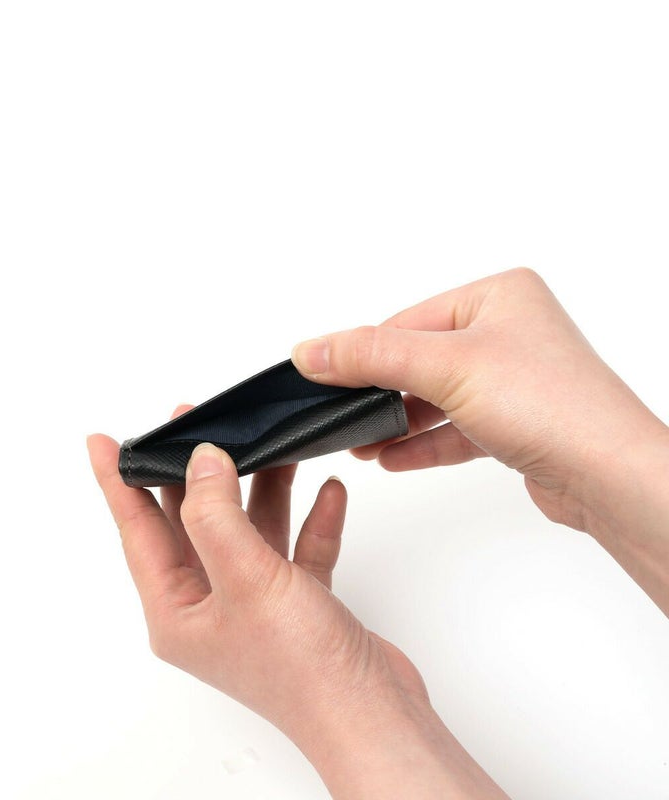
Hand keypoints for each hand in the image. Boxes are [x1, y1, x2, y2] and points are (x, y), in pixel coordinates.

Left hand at [87, 414, 506, 797]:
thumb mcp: (245, 579)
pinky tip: (326, 491)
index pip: (138, 531)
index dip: (119, 482)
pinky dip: (309, 519)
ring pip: (248, 529)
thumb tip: (201, 460)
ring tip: (271, 444)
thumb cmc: (302, 670)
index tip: (104, 441)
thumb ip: (216, 515)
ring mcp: (254, 603)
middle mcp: (210, 604)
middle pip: (193, 521)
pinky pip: (296, 546)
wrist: (373, 714)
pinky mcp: (297, 601)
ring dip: (262, 488)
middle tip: (193, 422)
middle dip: (196, 471)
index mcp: (177, 609)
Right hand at [291, 267, 668, 613]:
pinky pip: (456, 428)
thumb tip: (311, 349)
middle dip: (379, 392)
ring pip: (437, 396)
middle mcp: (509, 331)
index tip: (324, 375)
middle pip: (420, 358)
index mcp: (499, 296)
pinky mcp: (516, 423)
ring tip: (360, 442)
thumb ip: (371, 356)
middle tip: (340, 412)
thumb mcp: (446, 368)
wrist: (611, 477)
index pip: (408, 320)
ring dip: (397, 421)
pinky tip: (392, 458)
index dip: (365, 352)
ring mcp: (514, 379)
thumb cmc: (555, 407)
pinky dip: (423, 442)